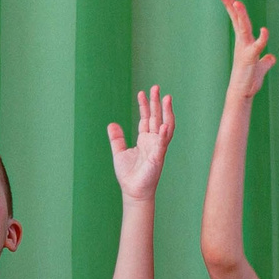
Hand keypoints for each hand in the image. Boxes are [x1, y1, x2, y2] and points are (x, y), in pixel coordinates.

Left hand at [108, 85, 175, 201]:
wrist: (132, 191)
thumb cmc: (129, 174)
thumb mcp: (119, 152)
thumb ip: (117, 138)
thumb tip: (111, 124)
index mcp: (145, 139)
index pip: (147, 118)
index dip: (145, 105)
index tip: (142, 92)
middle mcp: (153, 141)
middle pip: (157, 117)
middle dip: (157, 103)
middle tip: (156, 87)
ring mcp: (157, 148)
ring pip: (165, 126)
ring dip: (166, 113)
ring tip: (166, 98)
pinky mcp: (158, 157)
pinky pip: (163, 144)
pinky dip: (164, 134)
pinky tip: (165, 124)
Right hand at [219, 0, 274, 99]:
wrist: (243, 94)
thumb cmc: (249, 81)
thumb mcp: (261, 67)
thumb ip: (266, 60)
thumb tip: (271, 57)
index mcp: (244, 42)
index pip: (238, 21)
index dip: (232, 8)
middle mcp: (243, 43)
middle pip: (238, 20)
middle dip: (231, 6)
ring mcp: (245, 49)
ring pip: (243, 28)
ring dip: (241, 15)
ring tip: (237, 3)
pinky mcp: (250, 58)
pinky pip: (257, 46)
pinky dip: (262, 39)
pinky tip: (264, 31)